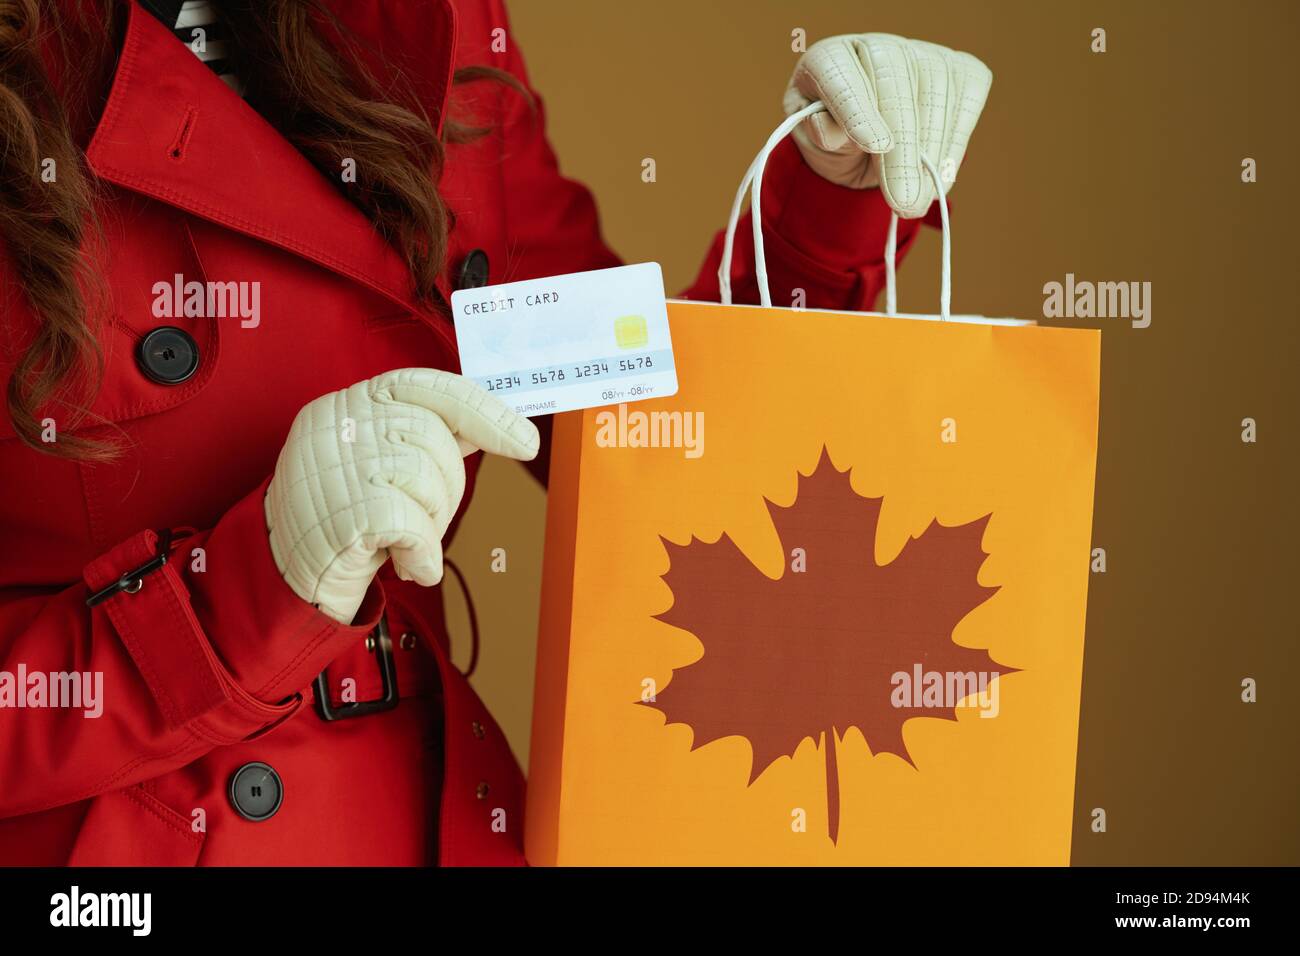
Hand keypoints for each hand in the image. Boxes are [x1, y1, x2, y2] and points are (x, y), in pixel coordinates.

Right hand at [264, 368, 538, 622]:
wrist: (286, 576)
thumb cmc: (343, 518)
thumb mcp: (382, 464)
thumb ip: (429, 438)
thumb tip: (497, 424)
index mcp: (351, 404)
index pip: (429, 386)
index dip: (484, 411)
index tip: (525, 441)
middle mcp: (336, 421)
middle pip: (434, 436)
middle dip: (448, 487)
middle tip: (425, 521)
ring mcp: (334, 462)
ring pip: (428, 478)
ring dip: (432, 524)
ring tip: (403, 543)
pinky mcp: (341, 510)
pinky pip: (414, 524)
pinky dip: (421, 552)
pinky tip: (406, 565)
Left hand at [784, 33, 991, 217]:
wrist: (867, 141)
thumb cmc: (837, 138)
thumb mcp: (815, 145)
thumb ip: (819, 134)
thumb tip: (831, 131)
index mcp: (829, 59)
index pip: (840, 77)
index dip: (858, 110)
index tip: (876, 146)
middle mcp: (877, 47)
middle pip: (895, 87)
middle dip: (903, 149)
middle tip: (903, 200)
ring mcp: (922, 55)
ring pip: (935, 96)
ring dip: (931, 156)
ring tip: (916, 201)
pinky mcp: (960, 72)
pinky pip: (965, 103)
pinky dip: (955, 145)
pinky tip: (938, 180)